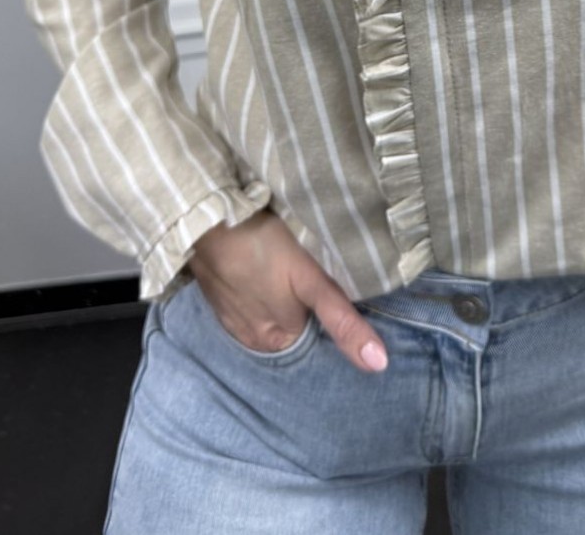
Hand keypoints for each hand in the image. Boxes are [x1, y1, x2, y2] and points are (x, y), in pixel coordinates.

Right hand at [187, 210, 389, 372]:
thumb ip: (341, 320)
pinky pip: (246, 298)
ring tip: (285, 268)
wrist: (205, 220)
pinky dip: (256, 287)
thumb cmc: (262, 247)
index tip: (334, 288)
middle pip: (291, 325)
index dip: (327, 314)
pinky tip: (262, 265)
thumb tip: (379, 365)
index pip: (315, 336)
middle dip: (301, 306)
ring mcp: (231, 316)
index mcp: (277, 342)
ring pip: (268, 311)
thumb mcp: (310, 282)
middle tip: (308, 273)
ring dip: (277, 295)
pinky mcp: (217, 293)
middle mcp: (252, 339)